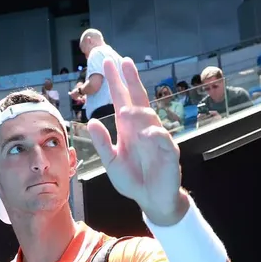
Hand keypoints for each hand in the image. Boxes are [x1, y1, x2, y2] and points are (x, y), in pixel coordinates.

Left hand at [86, 57, 182, 223]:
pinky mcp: (169, 153)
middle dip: (132, 81)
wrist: (151, 200)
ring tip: (125, 110)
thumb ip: (102, 143)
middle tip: (124, 61)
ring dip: (138, 112)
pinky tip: (147, 134)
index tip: (110, 64)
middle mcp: (144, 129)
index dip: (117, 83)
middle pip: (138, 100)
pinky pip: (163, 140)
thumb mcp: (111, 162)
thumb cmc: (133, 180)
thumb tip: (91, 121)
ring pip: (149, 118)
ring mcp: (157, 140)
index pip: (123, 100)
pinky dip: (155, 136)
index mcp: (129, 130)